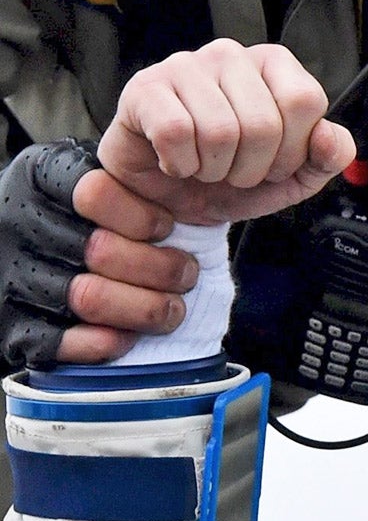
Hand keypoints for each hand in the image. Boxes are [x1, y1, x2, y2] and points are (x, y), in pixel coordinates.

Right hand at [0, 140, 200, 365]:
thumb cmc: (78, 213)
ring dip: (146, 309)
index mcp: (43, 181)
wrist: (15, 247)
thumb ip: (130, 181)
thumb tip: (195, 197)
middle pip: (102, 250)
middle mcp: (21, 226)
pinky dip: (106, 342)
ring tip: (172, 308)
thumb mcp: (98, 178)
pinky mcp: (13, 325)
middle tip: (186, 275)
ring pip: (90, 297)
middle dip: (162, 269)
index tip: (167, 228)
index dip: (143, 217)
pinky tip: (129, 336)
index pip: (96, 193)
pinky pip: (64, 342)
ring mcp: (12, 276)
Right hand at [97, 39, 354, 227]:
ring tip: (205, 166)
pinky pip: (176, 132)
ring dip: (215, 169)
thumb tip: (327, 134)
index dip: (293, 149)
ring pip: (220, 131)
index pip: (305, 100)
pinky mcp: (145, 88)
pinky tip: (178, 162)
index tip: (274, 162)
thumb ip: (329, 155)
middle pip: (263, 123)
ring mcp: (185, 65)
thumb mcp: (297, 175)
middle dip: (252, 168)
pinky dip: (181, 164)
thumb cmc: (236, 174)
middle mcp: (231, 54)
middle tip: (234, 170)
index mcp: (275, 64)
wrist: (174, 198)